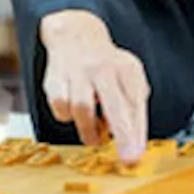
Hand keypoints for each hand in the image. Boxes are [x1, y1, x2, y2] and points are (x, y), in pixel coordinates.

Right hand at [39, 10, 149, 162]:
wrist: (76, 34)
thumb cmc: (107, 64)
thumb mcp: (128, 75)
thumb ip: (133, 103)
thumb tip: (134, 138)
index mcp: (125, 68)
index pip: (136, 102)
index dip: (137, 131)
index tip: (137, 154)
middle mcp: (102, 68)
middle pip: (113, 105)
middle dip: (123, 134)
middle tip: (128, 158)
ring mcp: (77, 72)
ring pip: (82, 110)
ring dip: (89, 131)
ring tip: (95, 137)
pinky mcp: (55, 80)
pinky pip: (62, 108)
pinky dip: (68, 116)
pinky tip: (75, 110)